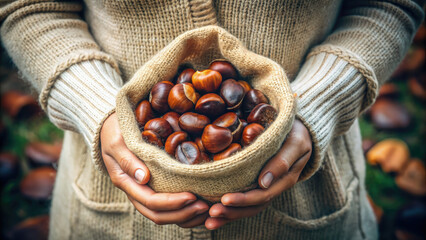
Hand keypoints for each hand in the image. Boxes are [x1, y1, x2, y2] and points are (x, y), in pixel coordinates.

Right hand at [100, 113, 208, 227]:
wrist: (111, 128)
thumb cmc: (115, 132)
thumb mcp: (118, 142)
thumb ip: (128, 160)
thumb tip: (144, 178)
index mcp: (126, 182)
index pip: (151, 201)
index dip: (172, 202)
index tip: (192, 195)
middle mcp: (135, 192)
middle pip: (158, 215)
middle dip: (182, 213)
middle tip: (205, 206)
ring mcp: (143, 192)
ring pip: (163, 215)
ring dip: (185, 216)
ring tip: (206, 209)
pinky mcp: (152, 189)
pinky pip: (167, 209)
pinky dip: (184, 212)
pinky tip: (200, 207)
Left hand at [205, 119, 311, 229]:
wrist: (299, 129)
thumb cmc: (297, 132)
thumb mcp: (295, 143)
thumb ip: (282, 161)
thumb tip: (263, 183)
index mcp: (285, 179)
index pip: (262, 195)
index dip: (243, 199)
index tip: (224, 199)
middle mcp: (275, 187)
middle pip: (253, 206)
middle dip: (232, 212)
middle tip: (211, 213)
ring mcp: (266, 187)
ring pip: (248, 207)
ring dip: (229, 215)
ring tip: (209, 221)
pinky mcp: (257, 183)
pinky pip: (245, 200)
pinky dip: (230, 209)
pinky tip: (212, 213)